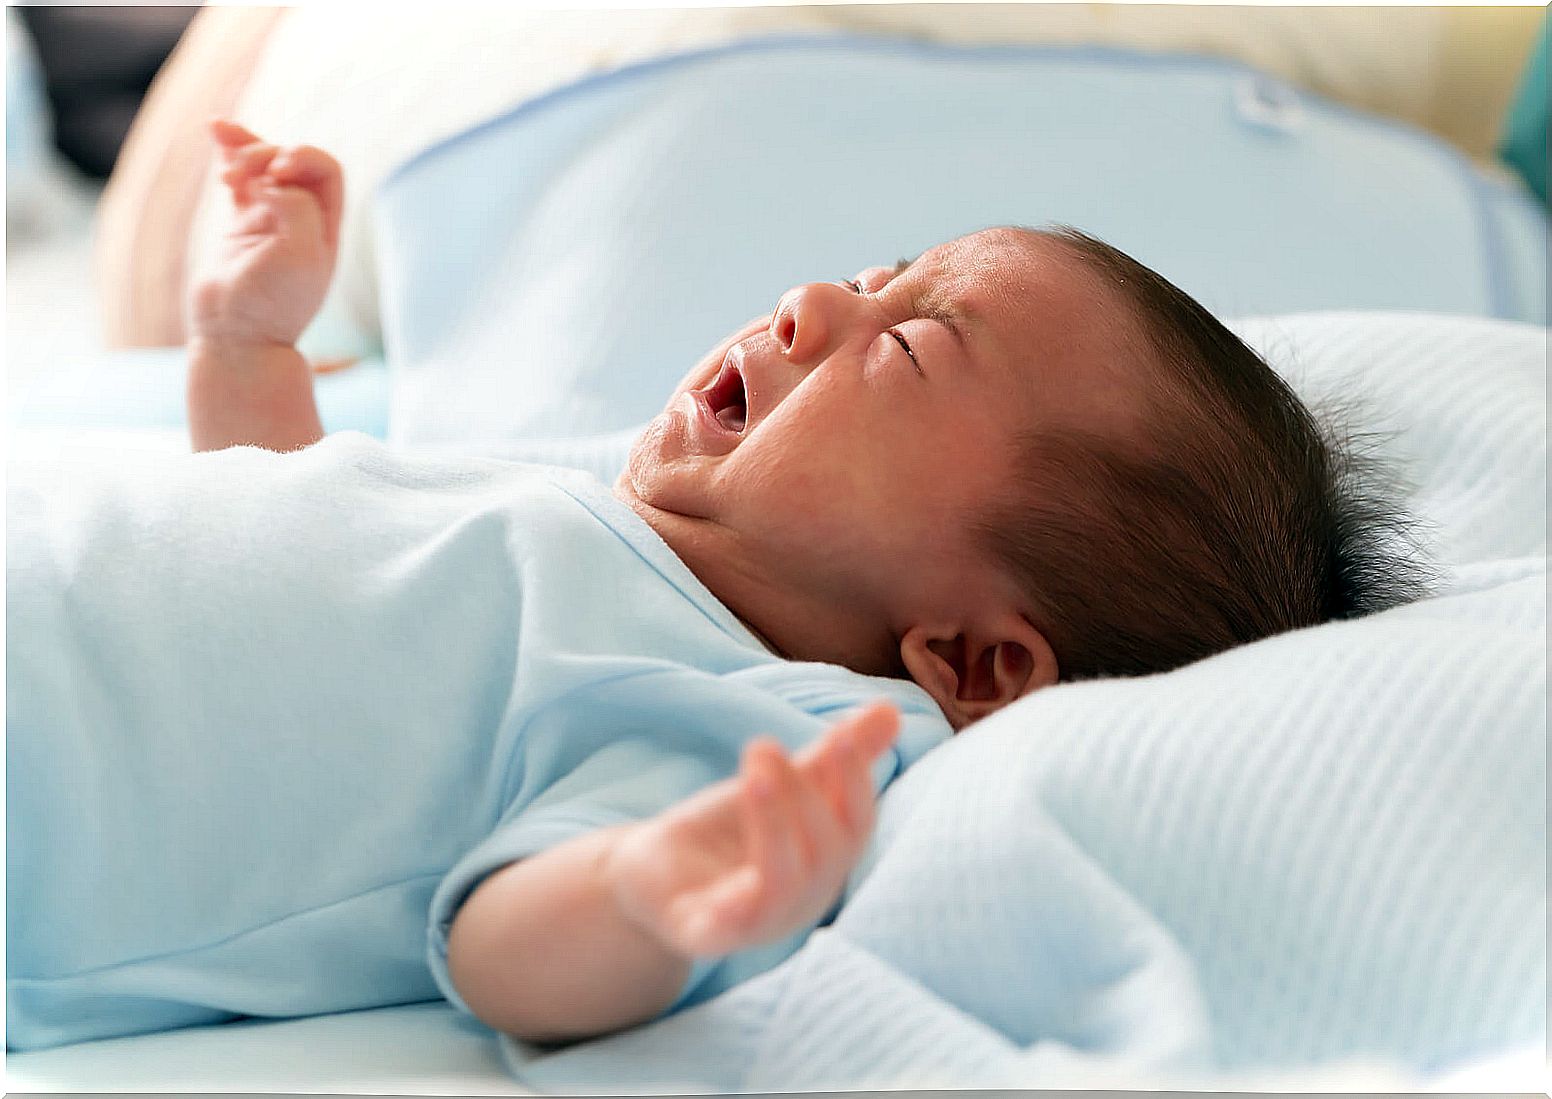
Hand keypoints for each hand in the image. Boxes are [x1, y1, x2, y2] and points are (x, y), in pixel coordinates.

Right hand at [188, 119, 342, 350]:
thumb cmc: (272, 303)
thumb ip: (297, 208)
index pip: (326, 171)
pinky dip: (229, 152)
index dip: (303, 157)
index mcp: (326, 228)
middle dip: (266, 154)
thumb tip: (270, 180)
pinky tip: (215, 130)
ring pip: (263, 166)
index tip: (279, 173)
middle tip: (243, 175)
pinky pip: (238, 178)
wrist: (235, 338)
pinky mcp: (239, 225)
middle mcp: (303, 221)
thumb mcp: (301, 256)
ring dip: (245, 152)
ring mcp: (269, 221)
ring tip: (225, 171)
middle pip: (292, 162)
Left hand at [606, 702, 899, 958]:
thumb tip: (890, 710)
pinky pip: (724, 930)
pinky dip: (728, 911)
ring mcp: (754, 924)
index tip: (842, 736)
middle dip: (804, 796)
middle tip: (764, 745)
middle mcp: (800, 900)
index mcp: (824, 864)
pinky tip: (722, 885)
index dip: (856, 783)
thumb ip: (830, 758)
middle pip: (825, 854)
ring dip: (773, 826)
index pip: (856, 826)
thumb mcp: (779, 787)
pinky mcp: (704, 935)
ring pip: (782, 886)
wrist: (655, 874)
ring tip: (753, 777)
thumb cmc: (728, 834)